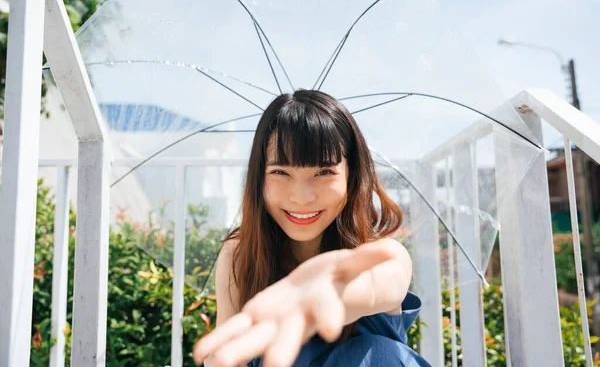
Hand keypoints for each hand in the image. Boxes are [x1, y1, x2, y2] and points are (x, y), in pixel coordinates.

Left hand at [193, 242, 395, 366]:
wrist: (315, 292)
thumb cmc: (334, 278)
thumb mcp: (349, 265)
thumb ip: (367, 260)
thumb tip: (391, 253)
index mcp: (319, 304)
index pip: (325, 311)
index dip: (326, 318)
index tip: (329, 331)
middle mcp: (295, 319)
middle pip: (289, 336)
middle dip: (280, 351)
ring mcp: (273, 320)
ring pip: (253, 337)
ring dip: (235, 351)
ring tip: (216, 365)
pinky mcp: (256, 314)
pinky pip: (235, 327)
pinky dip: (219, 339)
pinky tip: (200, 355)